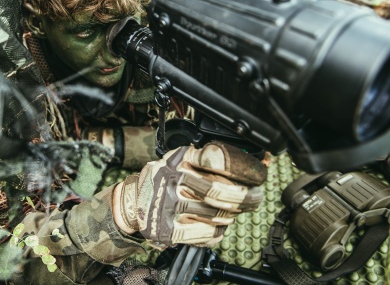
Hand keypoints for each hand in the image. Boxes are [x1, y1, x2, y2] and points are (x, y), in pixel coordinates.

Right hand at [111, 142, 266, 247]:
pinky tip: (220, 228)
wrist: (133, 201)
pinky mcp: (167, 229)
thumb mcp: (178, 156)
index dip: (240, 170)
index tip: (256, 176)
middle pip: (217, 191)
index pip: (215, 162)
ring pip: (212, 214)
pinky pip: (200, 234)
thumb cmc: (162, 176)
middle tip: (255, 198)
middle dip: (243, 197)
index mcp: (178, 162)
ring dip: (231, 215)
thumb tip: (239, 156)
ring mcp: (169, 206)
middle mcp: (172, 181)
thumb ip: (203, 154)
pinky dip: (215, 233)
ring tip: (237, 212)